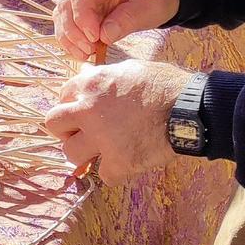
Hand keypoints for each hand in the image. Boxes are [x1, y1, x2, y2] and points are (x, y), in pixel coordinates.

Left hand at [43, 61, 194, 181]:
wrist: (191, 108)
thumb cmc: (164, 84)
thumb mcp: (129, 68)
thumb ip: (102, 76)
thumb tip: (87, 76)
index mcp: (90, 84)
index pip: (61, 97)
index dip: (72, 106)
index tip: (82, 113)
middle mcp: (89, 111)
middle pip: (54, 125)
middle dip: (67, 130)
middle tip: (83, 133)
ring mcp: (102, 138)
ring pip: (71, 154)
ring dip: (85, 154)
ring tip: (101, 151)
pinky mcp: (120, 162)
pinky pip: (104, 175)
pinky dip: (115, 172)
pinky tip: (126, 162)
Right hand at [53, 0, 179, 59]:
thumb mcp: (150, 5)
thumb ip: (128, 18)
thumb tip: (104, 35)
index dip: (82, 16)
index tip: (94, 37)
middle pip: (65, 5)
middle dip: (73, 31)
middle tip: (90, 50)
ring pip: (62, 17)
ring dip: (69, 39)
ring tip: (87, 54)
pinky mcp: (82, 12)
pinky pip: (68, 27)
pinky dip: (71, 42)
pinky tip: (84, 54)